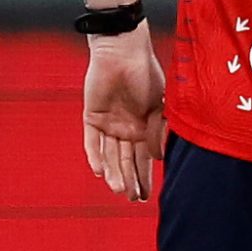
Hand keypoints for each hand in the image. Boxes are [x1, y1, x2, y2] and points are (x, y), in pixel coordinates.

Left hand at [82, 25, 165, 201]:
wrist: (123, 51)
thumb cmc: (146, 74)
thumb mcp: (160, 105)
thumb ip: (158, 131)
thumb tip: (158, 157)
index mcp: (144, 128)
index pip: (144, 159)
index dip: (145, 178)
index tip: (147, 197)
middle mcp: (126, 129)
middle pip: (126, 161)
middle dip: (130, 180)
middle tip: (133, 198)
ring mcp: (108, 124)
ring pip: (109, 155)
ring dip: (113, 173)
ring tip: (118, 190)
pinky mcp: (91, 117)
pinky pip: (91, 141)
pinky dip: (94, 156)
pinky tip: (99, 171)